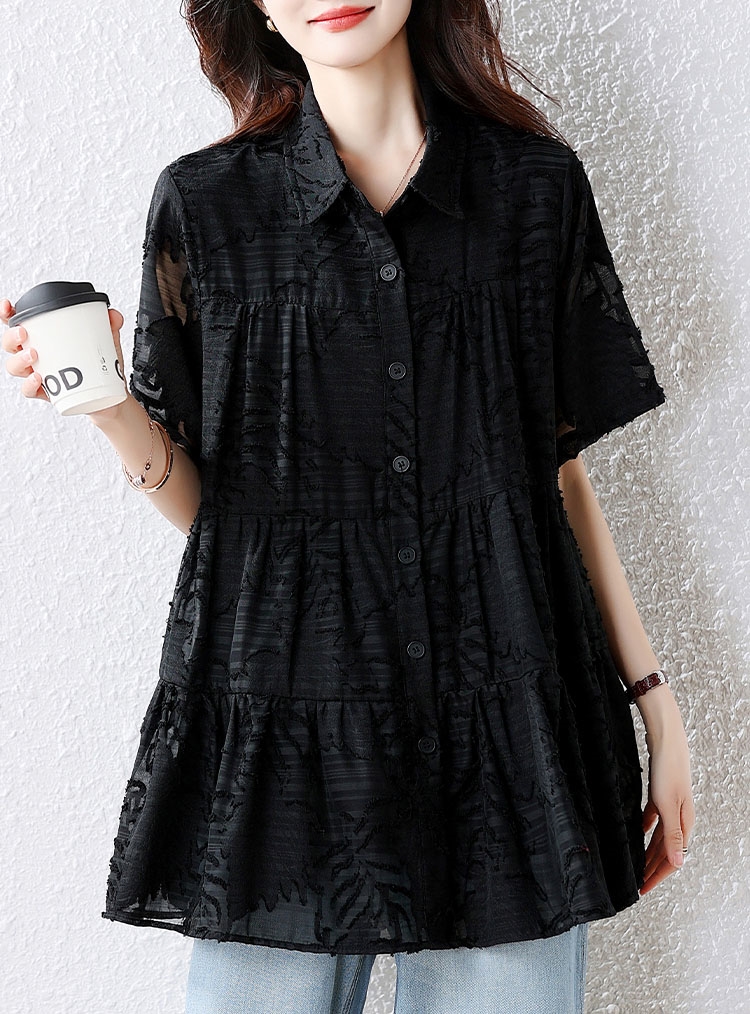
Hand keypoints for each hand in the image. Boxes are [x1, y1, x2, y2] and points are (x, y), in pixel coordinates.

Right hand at [1, 297, 124, 407]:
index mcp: (43, 338)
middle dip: (11, 337)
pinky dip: (30, 384)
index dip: (7, 313)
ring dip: (19, 359)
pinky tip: (38, 378)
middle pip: (9, 344)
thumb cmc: (99, 366)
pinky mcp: (45, 393)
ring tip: (34, 355)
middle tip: (24, 333)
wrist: (108, 397)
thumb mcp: (106, 342)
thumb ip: (109, 326)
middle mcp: (35, 355)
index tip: (7, 306)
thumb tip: (113, 315)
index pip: (18, 322)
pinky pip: (28, 390)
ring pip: (14, 366)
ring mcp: (38, 373)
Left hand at [639, 693, 694, 894]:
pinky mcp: (661, 796)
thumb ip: (672, 835)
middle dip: (651, 869)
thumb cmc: (669, 770)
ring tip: (636, 865)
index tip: (642, 890)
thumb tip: (678, 863)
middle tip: (636, 883)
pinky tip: (636, 833)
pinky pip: (652, 819)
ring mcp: (670, 807)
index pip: (671, 860)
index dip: (656, 876)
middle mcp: (679, 818)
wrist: (667, 741)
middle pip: (664, 851)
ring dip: (647, 853)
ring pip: (658, 837)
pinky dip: (644, 830)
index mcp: (684, 824)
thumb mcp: (668, 805)